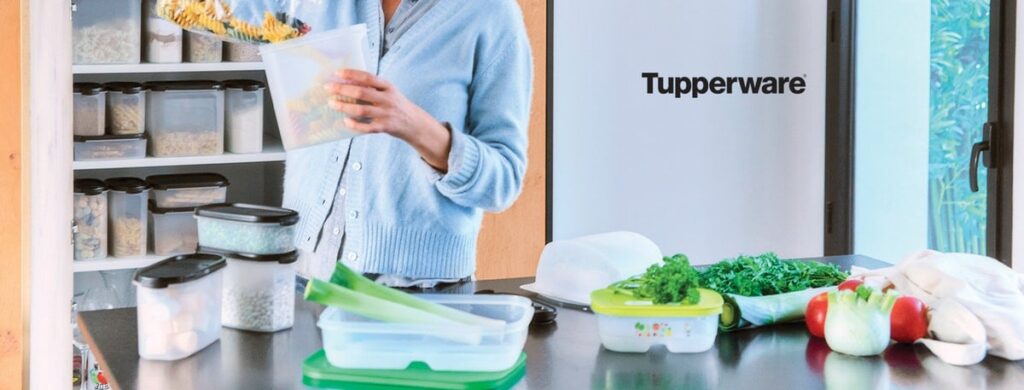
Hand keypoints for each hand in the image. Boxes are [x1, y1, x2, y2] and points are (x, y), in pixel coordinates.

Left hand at [325, 69, 451, 170]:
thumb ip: (373, 87)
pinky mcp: (385, 127)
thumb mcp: (389, 91)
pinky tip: (345, 121)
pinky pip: (367, 127)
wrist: (414, 123)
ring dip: (345, 106)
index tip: (337, 73)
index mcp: (388, 87)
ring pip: (362, 110)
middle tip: (328, 88)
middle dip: (343, 89)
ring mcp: (386, 114)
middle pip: (362, 92)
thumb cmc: (395, 104)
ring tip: (332, 104)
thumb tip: (347, 81)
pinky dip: (355, 124)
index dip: (352, 74)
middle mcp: (387, 99)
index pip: (368, 77)